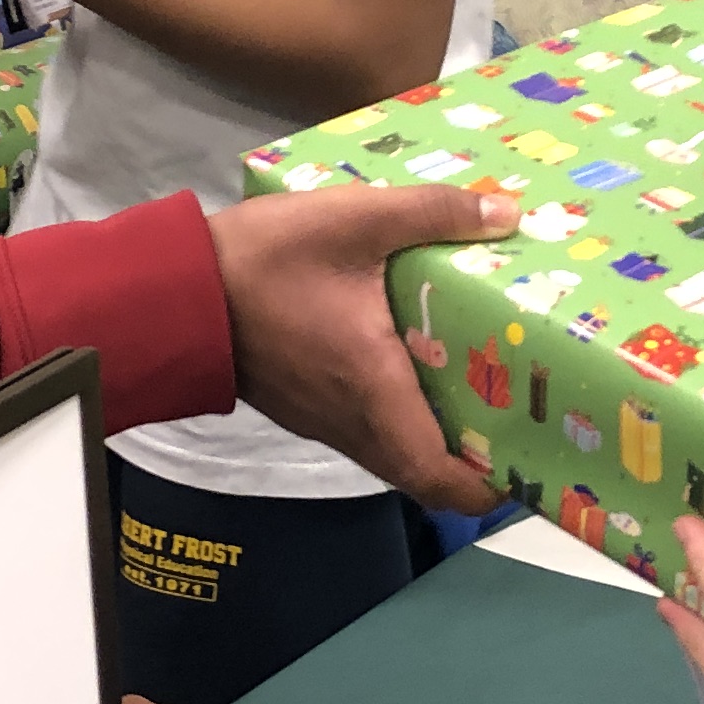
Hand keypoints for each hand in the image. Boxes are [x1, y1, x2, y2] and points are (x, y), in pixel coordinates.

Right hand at [210, 182, 517, 508]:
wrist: (173, 288)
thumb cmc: (262, 261)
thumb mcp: (354, 220)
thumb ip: (431, 213)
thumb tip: (505, 213)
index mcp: (374, 390)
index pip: (437, 478)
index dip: (488, 490)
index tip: (530, 467)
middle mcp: (352, 421)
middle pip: (423, 476)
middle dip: (475, 465)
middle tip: (519, 424)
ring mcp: (324, 420)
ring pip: (395, 455)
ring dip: (438, 441)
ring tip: (482, 394)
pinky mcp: (305, 406)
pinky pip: (368, 431)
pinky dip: (403, 420)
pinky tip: (421, 368)